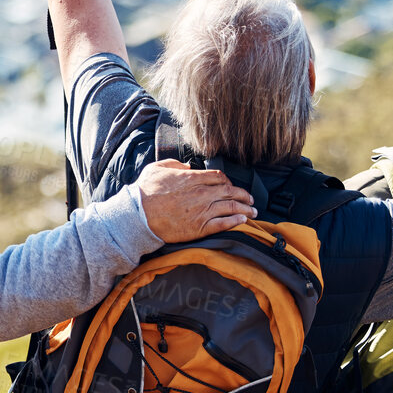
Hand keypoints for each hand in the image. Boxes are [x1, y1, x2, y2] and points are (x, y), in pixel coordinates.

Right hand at [135, 160, 255, 242]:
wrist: (138, 216)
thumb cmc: (145, 192)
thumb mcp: (157, 169)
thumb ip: (175, 165)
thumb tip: (189, 167)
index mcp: (192, 178)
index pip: (220, 177)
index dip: (230, 181)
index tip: (233, 186)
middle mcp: (201, 193)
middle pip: (230, 191)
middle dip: (244, 195)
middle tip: (251, 199)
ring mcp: (202, 211)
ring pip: (231, 207)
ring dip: (245, 209)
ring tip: (253, 212)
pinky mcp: (200, 228)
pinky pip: (223, 224)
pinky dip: (236, 222)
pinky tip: (242, 221)